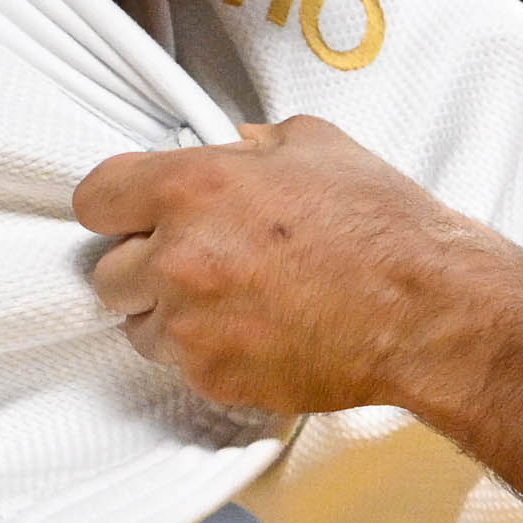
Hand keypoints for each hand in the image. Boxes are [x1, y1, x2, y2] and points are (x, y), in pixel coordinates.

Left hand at [78, 119, 522, 514]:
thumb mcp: (317, 145)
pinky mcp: (215, 377)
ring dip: (171, 318)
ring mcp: (193, 326)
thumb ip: (252, 144)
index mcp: (193, 187)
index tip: (134, 216)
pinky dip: (209, 355)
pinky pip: (182, 367)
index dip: (118, 207)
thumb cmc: (383, 227)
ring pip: (138, 328)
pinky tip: (258, 334)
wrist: (428, 311)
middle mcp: (179, 258)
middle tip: (199, 264)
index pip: (94, 198)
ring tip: (232, 305)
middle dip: (146, 268)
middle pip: (107, 273)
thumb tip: (229, 150)